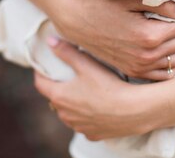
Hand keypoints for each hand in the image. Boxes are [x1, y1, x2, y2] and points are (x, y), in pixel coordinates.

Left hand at [35, 38, 155, 140]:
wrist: (133, 110)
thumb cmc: (108, 86)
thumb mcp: (86, 65)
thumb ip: (67, 52)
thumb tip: (50, 41)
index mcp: (59, 96)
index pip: (41, 84)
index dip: (40, 73)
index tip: (43, 67)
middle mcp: (65, 115)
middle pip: (55, 99)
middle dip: (59, 88)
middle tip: (67, 77)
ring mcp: (78, 126)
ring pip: (69, 114)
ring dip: (72, 104)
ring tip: (84, 92)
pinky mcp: (92, 134)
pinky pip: (84, 124)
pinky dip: (87, 117)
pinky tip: (98, 108)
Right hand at [51, 0, 174, 80]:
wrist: (75, 20)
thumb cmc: (102, 4)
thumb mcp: (132, 0)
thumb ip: (162, 6)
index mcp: (149, 36)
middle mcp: (146, 56)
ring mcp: (139, 67)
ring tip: (173, 32)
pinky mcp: (133, 71)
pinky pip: (164, 75)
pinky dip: (170, 63)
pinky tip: (166, 50)